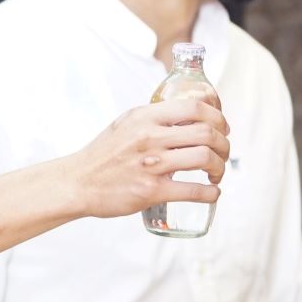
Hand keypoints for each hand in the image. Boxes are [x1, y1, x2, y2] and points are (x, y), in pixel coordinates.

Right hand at [65, 97, 229, 217]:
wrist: (78, 183)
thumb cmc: (103, 154)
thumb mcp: (126, 122)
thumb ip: (154, 116)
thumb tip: (189, 111)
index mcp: (145, 117)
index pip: (194, 107)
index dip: (218, 116)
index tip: (223, 127)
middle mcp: (149, 138)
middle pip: (206, 133)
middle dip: (224, 144)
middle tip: (223, 152)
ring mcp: (151, 165)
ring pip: (204, 159)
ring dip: (220, 167)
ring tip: (216, 173)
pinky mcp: (150, 192)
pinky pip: (193, 191)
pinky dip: (211, 193)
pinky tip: (212, 193)